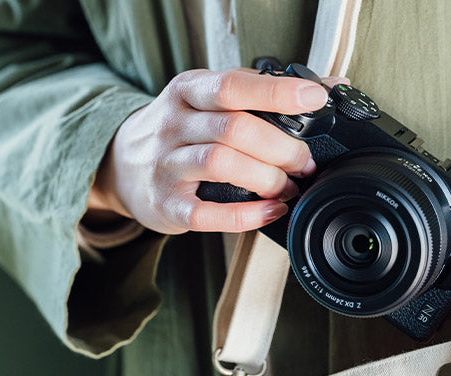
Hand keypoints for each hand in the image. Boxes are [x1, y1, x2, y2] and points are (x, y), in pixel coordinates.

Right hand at [87, 68, 345, 233]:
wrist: (119, 163)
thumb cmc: (181, 129)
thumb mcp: (210, 99)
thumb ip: (261, 91)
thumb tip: (331, 85)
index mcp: (189, 90)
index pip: (233, 85)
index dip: (277, 92)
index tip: (315, 99)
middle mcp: (174, 124)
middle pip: (234, 129)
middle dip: (281, 148)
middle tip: (305, 163)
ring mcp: (166, 165)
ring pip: (220, 163)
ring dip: (266, 178)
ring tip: (289, 187)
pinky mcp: (167, 204)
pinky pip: (206, 212)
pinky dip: (245, 215)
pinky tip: (270, 211)